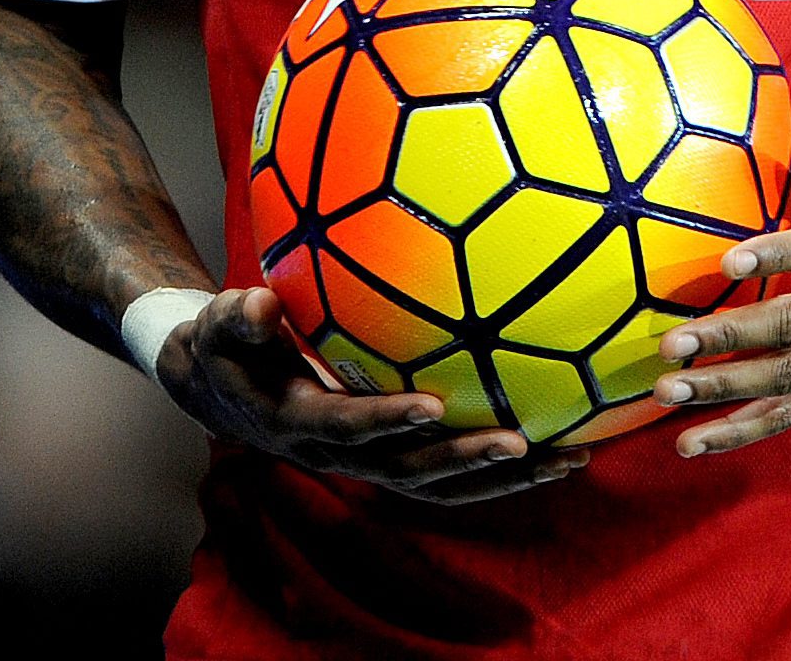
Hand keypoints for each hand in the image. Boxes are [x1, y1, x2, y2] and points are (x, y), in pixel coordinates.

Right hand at [157, 286, 588, 502]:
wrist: (224, 390)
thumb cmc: (230, 344)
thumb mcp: (221, 326)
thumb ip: (240, 316)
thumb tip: (261, 303)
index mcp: (298, 422)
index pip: (346, 426)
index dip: (385, 421)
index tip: (431, 404)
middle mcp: (339, 454)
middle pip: (407, 473)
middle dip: (463, 461)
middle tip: (520, 443)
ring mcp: (370, 462)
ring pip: (440, 487)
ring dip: (503, 479)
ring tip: (568, 459)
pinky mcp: (394, 458)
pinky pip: (453, 475)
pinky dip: (505, 470)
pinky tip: (562, 446)